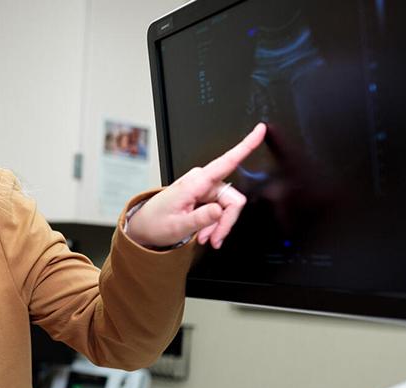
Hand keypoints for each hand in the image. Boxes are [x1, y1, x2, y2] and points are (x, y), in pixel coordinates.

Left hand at [126, 123, 266, 248]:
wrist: (144, 227)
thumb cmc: (155, 223)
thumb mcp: (177, 226)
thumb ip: (200, 219)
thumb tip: (219, 210)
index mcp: (195, 182)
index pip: (226, 161)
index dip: (246, 145)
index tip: (260, 129)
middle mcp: (203, 181)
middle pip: (233, 200)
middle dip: (225, 223)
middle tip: (213, 239)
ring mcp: (205, 189)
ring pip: (228, 209)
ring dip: (219, 226)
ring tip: (204, 237)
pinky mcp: (205, 197)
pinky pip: (221, 211)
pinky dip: (215, 225)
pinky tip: (205, 233)